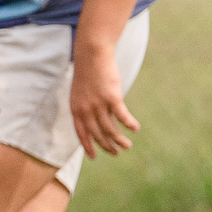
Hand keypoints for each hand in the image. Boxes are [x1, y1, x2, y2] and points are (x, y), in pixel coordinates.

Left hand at [70, 44, 139, 158]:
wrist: (91, 54)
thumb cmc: (87, 72)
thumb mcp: (80, 92)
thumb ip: (84, 107)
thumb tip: (93, 119)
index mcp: (76, 109)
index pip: (81, 133)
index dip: (87, 146)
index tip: (93, 157)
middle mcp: (85, 110)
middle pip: (97, 134)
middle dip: (107, 146)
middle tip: (116, 153)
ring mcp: (98, 104)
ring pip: (110, 129)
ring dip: (119, 140)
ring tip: (127, 146)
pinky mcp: (112, 97)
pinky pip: (122, 116)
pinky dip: (129, 124)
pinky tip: (135, 129)